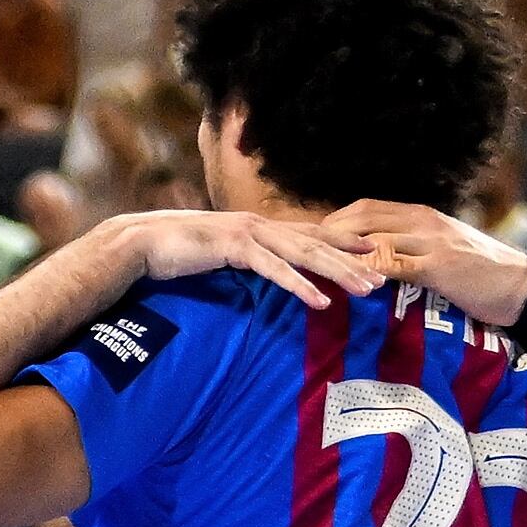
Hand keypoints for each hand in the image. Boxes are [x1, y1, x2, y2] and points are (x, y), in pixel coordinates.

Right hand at [107, 207, 381, 309]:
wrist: (142, 243)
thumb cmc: (180, 254)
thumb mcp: (223, 257)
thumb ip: (248, 262)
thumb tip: (266, 277)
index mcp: (260, 227)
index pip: (311, 233)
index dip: (345, 241)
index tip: (376, 253)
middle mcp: (260, 225)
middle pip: (317, 243)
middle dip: (352, 261)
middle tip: (384, 277)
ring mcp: (249, 233)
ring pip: (304, 254)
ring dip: (337, 272)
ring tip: (365, 289)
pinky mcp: (234, 247)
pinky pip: (274, 270)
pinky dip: (299, 285)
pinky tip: (320, 301)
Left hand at [326, 199, 526, 326]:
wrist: (521, 285)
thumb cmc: (482, 273)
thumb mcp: (444, 251)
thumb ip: (414, 247)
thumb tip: (380, 257)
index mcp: (422, 215)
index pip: (369, 207)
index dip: (338, 219)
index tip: (315, 234)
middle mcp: (423, 221)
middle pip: (364, 218)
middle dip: (331, 232)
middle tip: (306, 250)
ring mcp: (432, 242)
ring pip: (376, 240)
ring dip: (344, 253)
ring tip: (318, 266)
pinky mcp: (440, 266)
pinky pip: (396, 265)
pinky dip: (371, 272)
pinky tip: (352, 283)